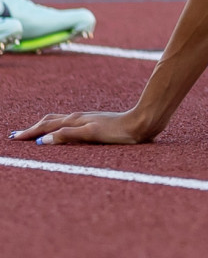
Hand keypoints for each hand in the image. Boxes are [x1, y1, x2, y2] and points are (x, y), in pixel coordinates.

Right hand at [9, 110, 156, 145]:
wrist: (143, 123)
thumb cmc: (119, 131)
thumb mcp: (91, 134)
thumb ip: (68, 135)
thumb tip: (42, 140)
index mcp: (76, 120)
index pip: (47, 126)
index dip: (30, 132)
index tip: (14, 138)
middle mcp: (80, 117)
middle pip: (51, 120)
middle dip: (33, 127)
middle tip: (17, 135)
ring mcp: (88, 119)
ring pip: (60, 120)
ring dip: (44, 125)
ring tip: (35, 130)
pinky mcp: (96, 122)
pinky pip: (70, 123)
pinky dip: (59, 126)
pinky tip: (64, 129)